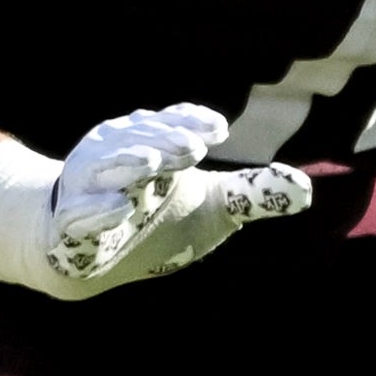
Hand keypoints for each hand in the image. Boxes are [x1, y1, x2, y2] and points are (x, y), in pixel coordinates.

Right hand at [0, 102, 313, 297]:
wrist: (90, 254)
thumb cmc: (154, 216)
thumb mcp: (211, 204)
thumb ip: (252, 193)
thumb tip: (306, 189)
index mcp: (151, 141)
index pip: (170, 121)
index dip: (190, 122)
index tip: (217, 132)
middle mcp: (116, 154)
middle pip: (139, 137)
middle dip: (165, 139)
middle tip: (193, 149)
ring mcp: (89, 187)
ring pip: (106, 166)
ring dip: (128, 162)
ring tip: (151, 162)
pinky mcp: (69, 225)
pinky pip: (78, 213)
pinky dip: (96, 210)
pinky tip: (119, 208)